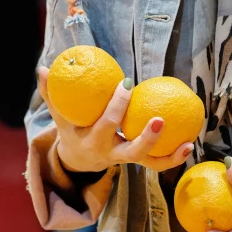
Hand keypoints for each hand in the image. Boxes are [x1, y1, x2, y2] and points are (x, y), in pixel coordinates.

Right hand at [37, 67, 193, 175]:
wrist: (77, 161)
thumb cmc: (71, 130)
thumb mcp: (59, 115)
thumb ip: (52, 93)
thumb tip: (42, 68)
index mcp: (93, 142)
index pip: (107, 124)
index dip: (117, 106)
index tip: (127, 83)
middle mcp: (112, 155)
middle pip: (133, 152)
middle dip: (147, 138)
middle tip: (160, 119)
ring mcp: (127, 160)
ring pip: (150, 163)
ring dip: (170, 157)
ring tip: (189, 143)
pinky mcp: (138, 161)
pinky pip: (158, 162)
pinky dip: (174, 156)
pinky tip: (190, 142)